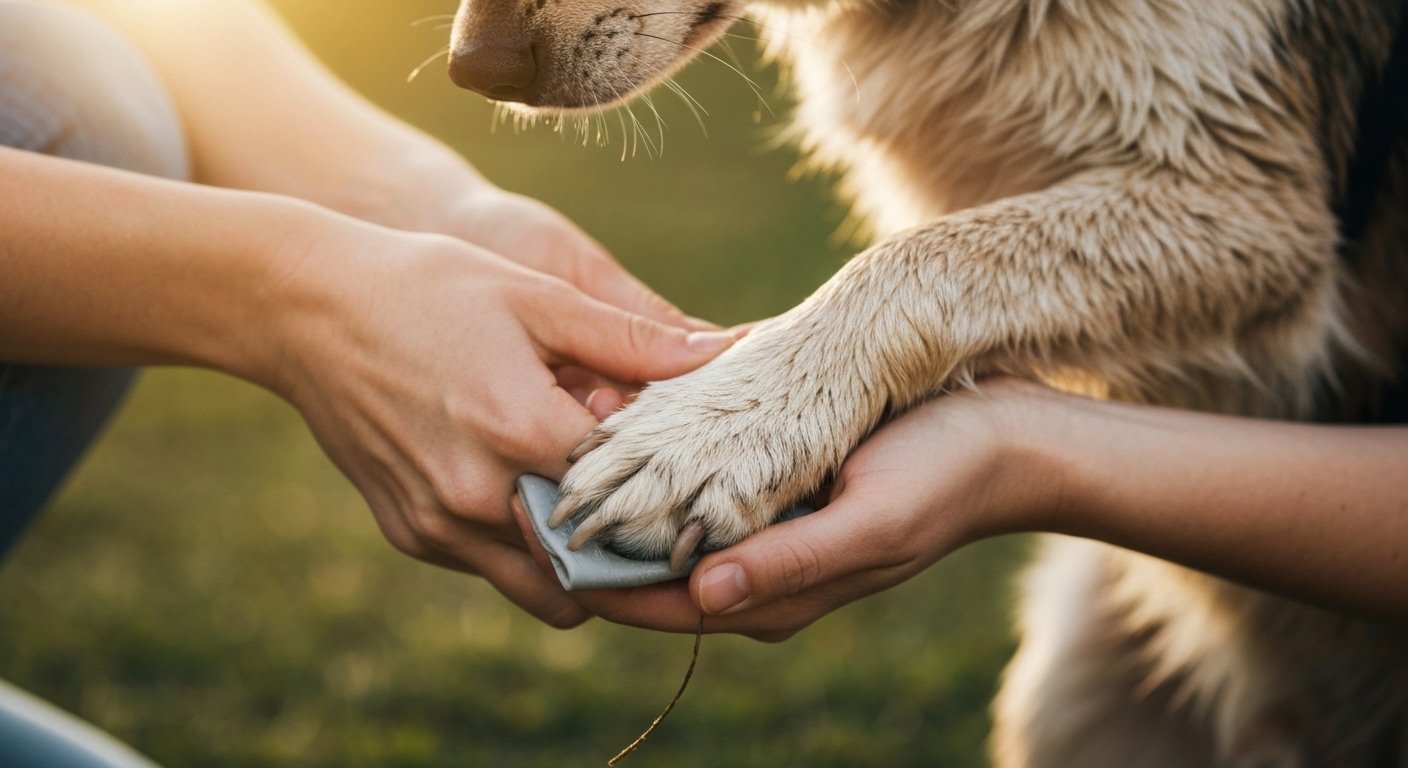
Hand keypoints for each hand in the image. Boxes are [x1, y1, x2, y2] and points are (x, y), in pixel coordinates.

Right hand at [261, 214, 736, 625]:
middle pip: (601, 569)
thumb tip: (724, 352)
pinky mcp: (412, 535)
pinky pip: (496, 572)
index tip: (722, 510)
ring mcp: (439, 524)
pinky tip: (554, 509)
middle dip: (651, 566)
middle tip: (693, 551)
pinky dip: (534, 556)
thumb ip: (634, 339)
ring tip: (628, 535)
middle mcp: (478, 494)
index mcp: (521, 428)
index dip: (684, 503)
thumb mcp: (538, 297)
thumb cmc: (428, 287)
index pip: (636, 499)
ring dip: (595, 574)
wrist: (304, 308)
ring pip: (551, 593)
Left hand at [552, 379, 1051, 639]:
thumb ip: (788, 562)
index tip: (525, 528)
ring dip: (610, 497)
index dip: (586, 573)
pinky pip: (690, 486)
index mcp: (772, 595)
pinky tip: (614, 423)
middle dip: (584, 535)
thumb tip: (701, 592)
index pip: (651, 603)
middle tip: (517, 480)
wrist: (1004, 439)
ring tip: (547, 450)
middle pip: (642, 568)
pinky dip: (650, 464)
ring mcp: (760, 529)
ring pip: (659, 526)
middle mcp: (754, 570)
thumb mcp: (872, 524)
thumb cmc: (944, 478)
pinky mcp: (770, 487)